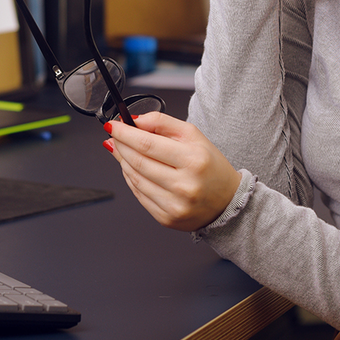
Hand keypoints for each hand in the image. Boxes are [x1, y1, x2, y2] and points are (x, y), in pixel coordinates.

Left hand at [102, 112, 242, 231]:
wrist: (227, 202)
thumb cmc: (211, 167)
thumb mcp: (194, 135)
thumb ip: (163, 123)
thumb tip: (134, 120)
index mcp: (193, 160)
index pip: (147, 144)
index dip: (125, 134)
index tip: (113, 125)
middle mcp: (184, 185)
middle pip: (138, 161)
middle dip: (121, 146)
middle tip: (114, 136)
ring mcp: (174, 205)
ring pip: (135, 179)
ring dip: (123, 162)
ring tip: (122, 150)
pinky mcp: (166, 218)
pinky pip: (139, 195)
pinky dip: (131, 179)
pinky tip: (132, 169)